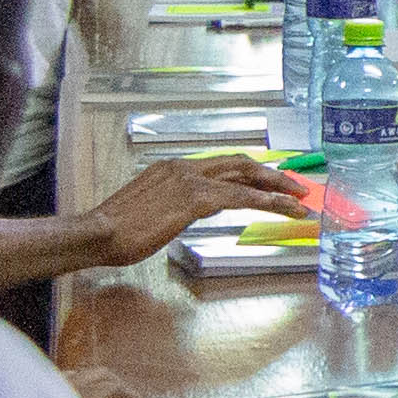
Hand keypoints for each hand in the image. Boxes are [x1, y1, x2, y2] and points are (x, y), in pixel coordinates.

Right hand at [92, 149, 316, 266]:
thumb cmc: (116, 231)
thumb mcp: (149, 211)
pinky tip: (282, 210)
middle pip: (239, 163)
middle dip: (272, 175)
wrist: (98, 233)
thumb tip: (188, 212)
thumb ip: (173, 206)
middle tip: (296, 187)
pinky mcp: (194, 198)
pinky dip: (266, 202)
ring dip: (276, 189)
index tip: (270, 183)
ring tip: (299, 201)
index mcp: (173, 168)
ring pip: (245, 177)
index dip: (250, 173)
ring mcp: (189, 179)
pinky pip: (240, 197)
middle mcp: (184, 166)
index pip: (221, 165)